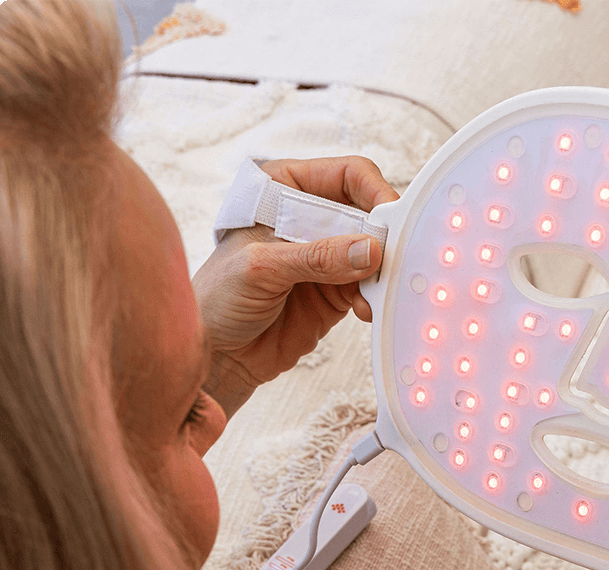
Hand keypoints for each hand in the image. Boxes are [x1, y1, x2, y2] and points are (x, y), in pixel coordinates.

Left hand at [192, 156, 398, 414]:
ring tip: (374, 293)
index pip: (347, 176)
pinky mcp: (338, 291)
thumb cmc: (217, 299)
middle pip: (369, 214)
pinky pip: (370, 287)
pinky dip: (376, 297)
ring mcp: (328, 257)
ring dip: (382, 272)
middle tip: (390, 261)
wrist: (218, 354)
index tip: (390, 219)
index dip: (374, 192)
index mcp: (285, 190)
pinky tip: (364, 310)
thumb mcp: (261, 268)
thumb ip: (315, 257)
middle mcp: (311, 218)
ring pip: (375, 252)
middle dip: (384, 238)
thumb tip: (369, 250)